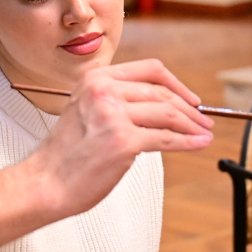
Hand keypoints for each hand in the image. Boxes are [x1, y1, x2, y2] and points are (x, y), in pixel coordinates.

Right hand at [32, 60, 214, 217]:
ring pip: (167, 113)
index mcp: (96, 78)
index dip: (176, 84)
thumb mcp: (87, 110)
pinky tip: (197, 144)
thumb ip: (117, 100)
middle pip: (161, 92)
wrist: (47, 182)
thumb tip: (161, 106)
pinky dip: (187, 142)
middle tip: (204, 120)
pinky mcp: (122, 141)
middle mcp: (104, 90)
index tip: (191, 98)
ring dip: (192, 125)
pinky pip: (166, 138)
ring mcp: (113, 114)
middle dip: (189, 109)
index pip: (149, 70)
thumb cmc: (67, 154)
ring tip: (204, 134)